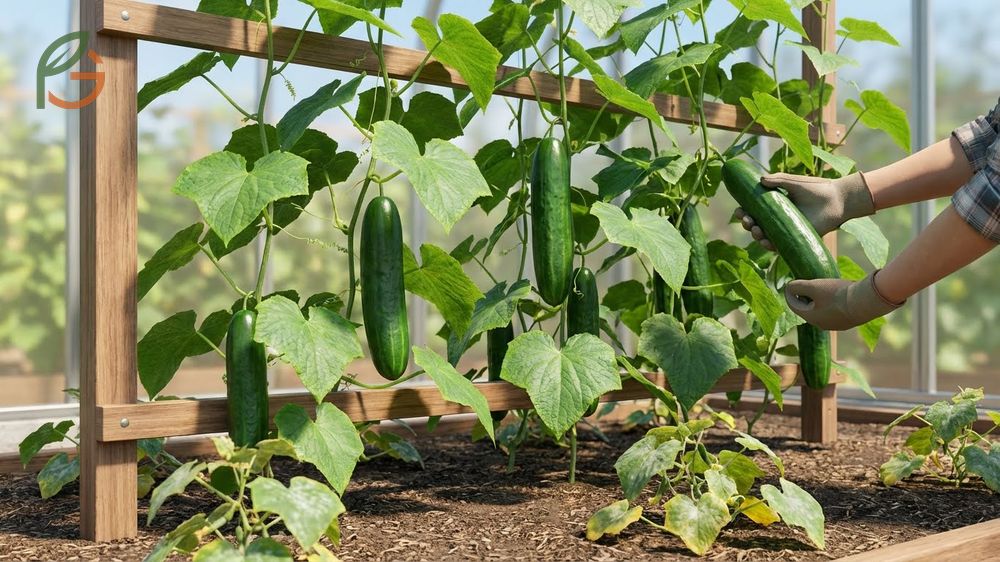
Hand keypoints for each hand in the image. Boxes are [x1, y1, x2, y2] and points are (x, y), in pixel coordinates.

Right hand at [736, 172, 874, 249]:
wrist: (836, 200)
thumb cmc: (816, 188)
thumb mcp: (794, 182)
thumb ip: (778, 180)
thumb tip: (760, 180)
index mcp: (774, 204)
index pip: (753, 210)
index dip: (744, 212)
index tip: (739, 210)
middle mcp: (777, 218)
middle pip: (755, 224)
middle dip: (747, 224)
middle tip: (748, 221)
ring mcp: (784, 230)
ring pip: (763, 236)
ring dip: (756, 235)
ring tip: (757, 230)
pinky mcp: (794, 239)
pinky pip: (777, 246)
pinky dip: (769, 246)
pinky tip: (765, 242)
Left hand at [784, 272, 901, 329]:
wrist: (865, 302)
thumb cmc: (836, 294)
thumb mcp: (814, 286)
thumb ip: (798, 286)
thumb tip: (788, 287)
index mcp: (810, 318)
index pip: (793, 305)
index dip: (790, 293)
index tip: (790, 283)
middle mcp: (821, 325)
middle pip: (807, 309)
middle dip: (805, 297)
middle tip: (806, 285)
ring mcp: (835, 325)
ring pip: (821, 311)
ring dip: (818, 300)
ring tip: (822, 288)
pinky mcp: (848, 322)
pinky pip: (834, 312)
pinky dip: (831, 303)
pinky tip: (836, 295)